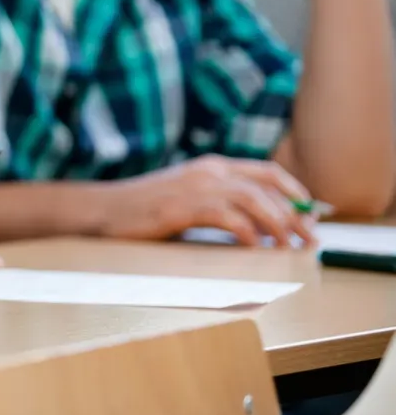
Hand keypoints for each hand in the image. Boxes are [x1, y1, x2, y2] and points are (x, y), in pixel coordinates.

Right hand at [100, 155, 316, 246]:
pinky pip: (228, 217)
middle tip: (309, 239)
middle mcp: (208, 171)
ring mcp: (195, 186)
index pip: (267, 173)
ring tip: (288, 247)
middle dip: (296, 214)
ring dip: (278, 224)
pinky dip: (247, 232)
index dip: (295, 193)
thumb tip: (256, 226)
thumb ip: (217, 204)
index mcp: (211, 166)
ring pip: (254, 200)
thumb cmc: (142, 211)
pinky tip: (254, 248)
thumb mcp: (185, 199)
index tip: (311, 215)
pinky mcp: (183, 206)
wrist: (103, 210)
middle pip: (268, 187)